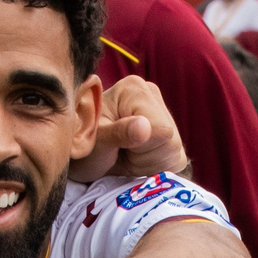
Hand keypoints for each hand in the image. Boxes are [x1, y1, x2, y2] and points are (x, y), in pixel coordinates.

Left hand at [73, 77, 188, 182]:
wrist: (81, 159)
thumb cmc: (81, 149)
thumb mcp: (94, 144)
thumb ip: (118, 134)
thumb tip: (145, 127)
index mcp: (134, 89)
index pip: (161, 130)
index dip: (141, 148)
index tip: (116, 148)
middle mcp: (152, 94)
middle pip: (171, 141)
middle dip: (144, 158)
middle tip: (120, 155)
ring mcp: (162, 111)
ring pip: (175, 152)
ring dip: (147, 164)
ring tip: (125, 157)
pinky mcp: (169, 131)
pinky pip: (176, 159)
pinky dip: (154, 167)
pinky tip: (135, 160)